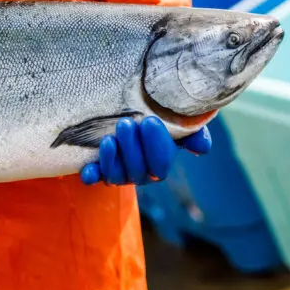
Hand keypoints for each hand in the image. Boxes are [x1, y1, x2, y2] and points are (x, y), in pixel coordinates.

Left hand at [80, 117, 210, 185]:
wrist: (126, 112)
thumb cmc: (155, 116)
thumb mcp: (175, 120)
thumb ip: (191, 132)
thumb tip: (201, 147)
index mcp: (161, 162)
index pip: (162, 164)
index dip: (157, 147)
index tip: (150, 121)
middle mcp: (141, 172)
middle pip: (138, 171)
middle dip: (132, 149)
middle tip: (126, 124)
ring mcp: (120, 172)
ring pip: (117, 176)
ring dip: (112, 159)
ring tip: (108, 139)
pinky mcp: (99, 168)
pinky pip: (95, 177)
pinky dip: (92, 174)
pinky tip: (88, 169)